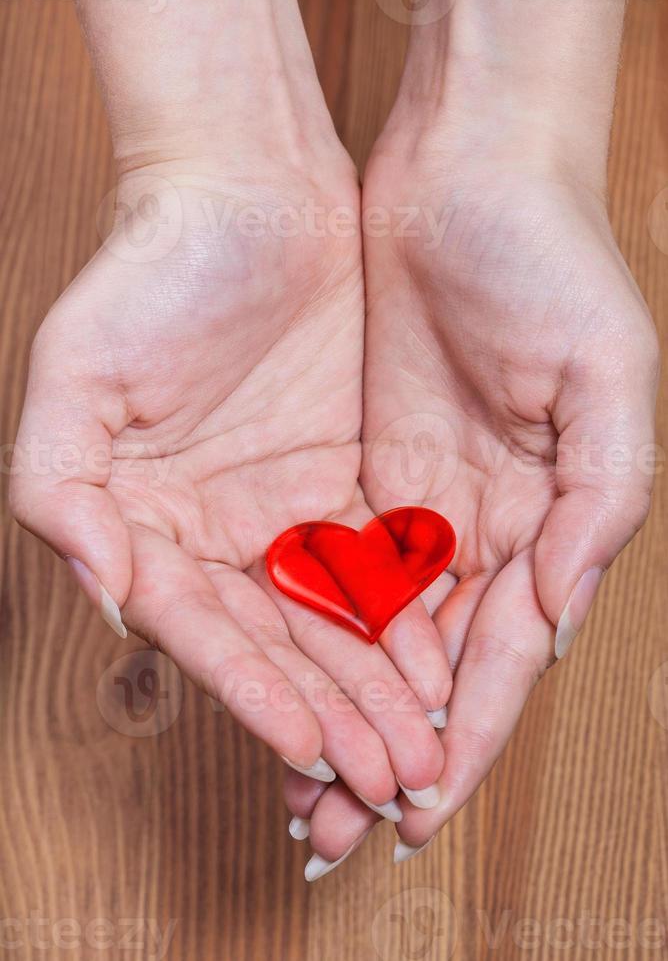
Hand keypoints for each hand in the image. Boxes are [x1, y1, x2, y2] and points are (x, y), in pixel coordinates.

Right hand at [10, 150, 453, 815]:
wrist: (248, 194)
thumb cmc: (152, 273)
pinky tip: (442, 668)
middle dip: (332, 717)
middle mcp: (218, 533)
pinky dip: (408, 619)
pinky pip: (381, 563)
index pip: (206, 632)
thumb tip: (107, 597)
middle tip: (385, 782)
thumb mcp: (78, 374)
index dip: (253, 693)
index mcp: (150, 525)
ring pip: (336, 620)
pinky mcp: (347, 482)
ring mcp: (285, 512)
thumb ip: (63, 492)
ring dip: (377, 689)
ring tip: (421, 751)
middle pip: (278, 645)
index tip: (308, 750)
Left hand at [287, 144, 657, 869]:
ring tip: (302, 779)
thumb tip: (562, 619)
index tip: (413, 809)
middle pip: (436, 667)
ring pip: (383, 632)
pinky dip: (319, 630)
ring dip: (347, 705)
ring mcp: (428, 499)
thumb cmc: (551, 261)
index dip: (463, 737)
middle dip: (391, 748)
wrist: (466, 177)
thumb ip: (600, 505)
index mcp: (553, 521)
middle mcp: (490, 526)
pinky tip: (288, 678)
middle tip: (334, 829)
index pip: (502, 657)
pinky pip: (342, 563)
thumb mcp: (605, 379)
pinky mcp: (370, 465)